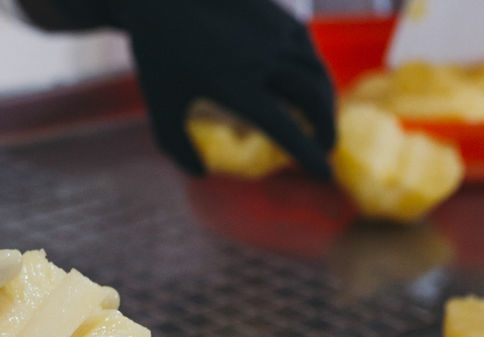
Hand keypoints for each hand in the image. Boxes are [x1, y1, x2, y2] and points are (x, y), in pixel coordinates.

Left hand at [120, 0, 335, 178]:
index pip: (284, 128)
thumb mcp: (160, 107)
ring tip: (321, 118)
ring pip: (315, 70)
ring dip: (324, 99)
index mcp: (235, 86)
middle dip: (325, 127)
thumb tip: (200, 174)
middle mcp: (263, 59)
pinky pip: (305, 47)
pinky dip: (313, 70)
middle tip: (325, 146)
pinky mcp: (276, 15)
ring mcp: (273, 33)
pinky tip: (307, 84)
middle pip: (312, 98)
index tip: (322, 173)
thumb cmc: (158, 54)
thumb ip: (177, 147)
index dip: (306, 154)